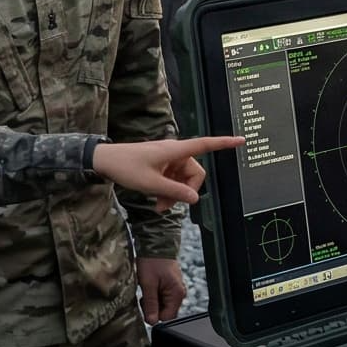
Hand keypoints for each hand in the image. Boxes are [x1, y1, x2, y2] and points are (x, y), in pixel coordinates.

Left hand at [94, 135, 242, 203]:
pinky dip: (168, 191)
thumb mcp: (151, 184)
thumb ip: (175, 192)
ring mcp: (168, 159)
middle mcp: (175, 152)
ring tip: (159, 206)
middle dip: (185, 191)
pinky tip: (157, 201)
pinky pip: (173, 179)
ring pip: (183, 179)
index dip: (224, 143)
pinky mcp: (161, 165)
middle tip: (166, 206)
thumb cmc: (126, 168)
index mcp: (175, 150)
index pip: (205, 145)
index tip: (242, 140)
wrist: (105, 161)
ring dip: (175, 194)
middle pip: (194, 173)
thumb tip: (195, 199)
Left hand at [137, 257, 187, 322]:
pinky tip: (149, 284)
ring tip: (147, 287)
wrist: (155, 244)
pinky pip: (161, 297)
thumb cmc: (152, 261)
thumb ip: (150, 304)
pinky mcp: (170, 285)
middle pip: (164, 312)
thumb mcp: (148, 284)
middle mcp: (179, 293)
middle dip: (152, 306)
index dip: (153, 314)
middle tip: (145, 293)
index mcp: (177, 294)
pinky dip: (153, 293)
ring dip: (152, 299)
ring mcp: (175, 289)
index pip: (166, 317)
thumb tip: (151, 322)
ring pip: (162, 304)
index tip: (145, 303)